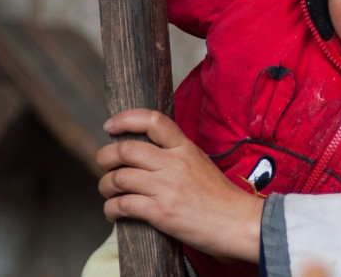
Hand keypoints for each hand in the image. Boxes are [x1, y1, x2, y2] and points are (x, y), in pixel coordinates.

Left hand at [97, 108, 263, 262]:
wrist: (237, 222)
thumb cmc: (220, 196)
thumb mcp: (200, 163)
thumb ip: (176, 155)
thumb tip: (146, 154)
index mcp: (185, 148)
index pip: (153, 121)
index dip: (126, 119)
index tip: (110, 125)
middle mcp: (174, 163)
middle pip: (125, 150)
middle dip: (104, 157)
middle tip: (104, 164)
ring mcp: (166, 187)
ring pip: (118, 178)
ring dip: (105, 186)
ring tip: (109, 191)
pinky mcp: (160, 212)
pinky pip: (122, 205)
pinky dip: (111, 209)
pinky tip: (114, 212)